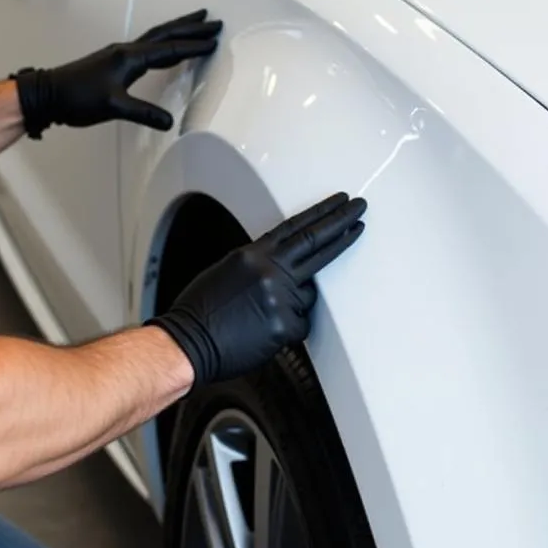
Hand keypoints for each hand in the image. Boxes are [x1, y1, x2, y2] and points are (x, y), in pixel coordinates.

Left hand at [12, 10, 221, 137]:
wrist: (48, 94)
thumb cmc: (79, 99)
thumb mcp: (113, 107)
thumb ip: (142, 113)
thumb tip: (171, 122)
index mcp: (130, 58)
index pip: (168, 49)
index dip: (192, 47)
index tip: (214, 41)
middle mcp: (127, 50)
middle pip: (165, 33)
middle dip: (190, 27)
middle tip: (214, 20)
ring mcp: (120, 54)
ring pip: (156, 36)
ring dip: (178, 29)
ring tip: (196, 22)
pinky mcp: (115, 61)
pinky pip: (148, 45)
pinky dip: (164, 41)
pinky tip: (167, 47)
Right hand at [147, 192, 367, 386]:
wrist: (188, 344)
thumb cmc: (202, 311)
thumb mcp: (228, 270)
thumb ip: (260, 262)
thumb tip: (285, 262)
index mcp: (253, 254)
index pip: (297, 226)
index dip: (322, 213)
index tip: (341, 204)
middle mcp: (269, 270)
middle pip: (316, 241)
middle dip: (342, 223)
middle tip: (360, 209)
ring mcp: (281, 297)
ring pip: (308, 294)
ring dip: (295, 303)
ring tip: (261, 316)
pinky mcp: (286, 325)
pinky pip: (300, 324)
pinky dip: (288, 328)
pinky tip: (263, 333)